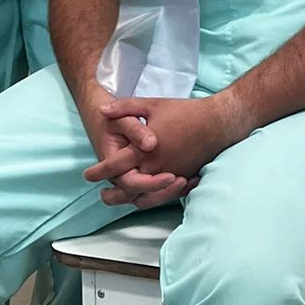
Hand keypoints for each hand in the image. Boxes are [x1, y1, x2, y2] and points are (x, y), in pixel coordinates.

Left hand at [83, 94, 243, 204]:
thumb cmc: (184, 112)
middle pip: (127, 190)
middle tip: (102, 194)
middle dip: (112, 195)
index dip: (98, 172)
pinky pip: (162, 196)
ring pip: (145, 198)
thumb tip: (102, 111)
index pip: (114, 167)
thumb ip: (125, 108)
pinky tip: (145, 194)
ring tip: (121, 197)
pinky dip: (151, 198)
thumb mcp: (152, 105)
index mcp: (144, 151)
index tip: (87, 175)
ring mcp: (170, 176)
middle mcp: (155, 168)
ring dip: (130, 200)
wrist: (217, 123)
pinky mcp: (182, 179)